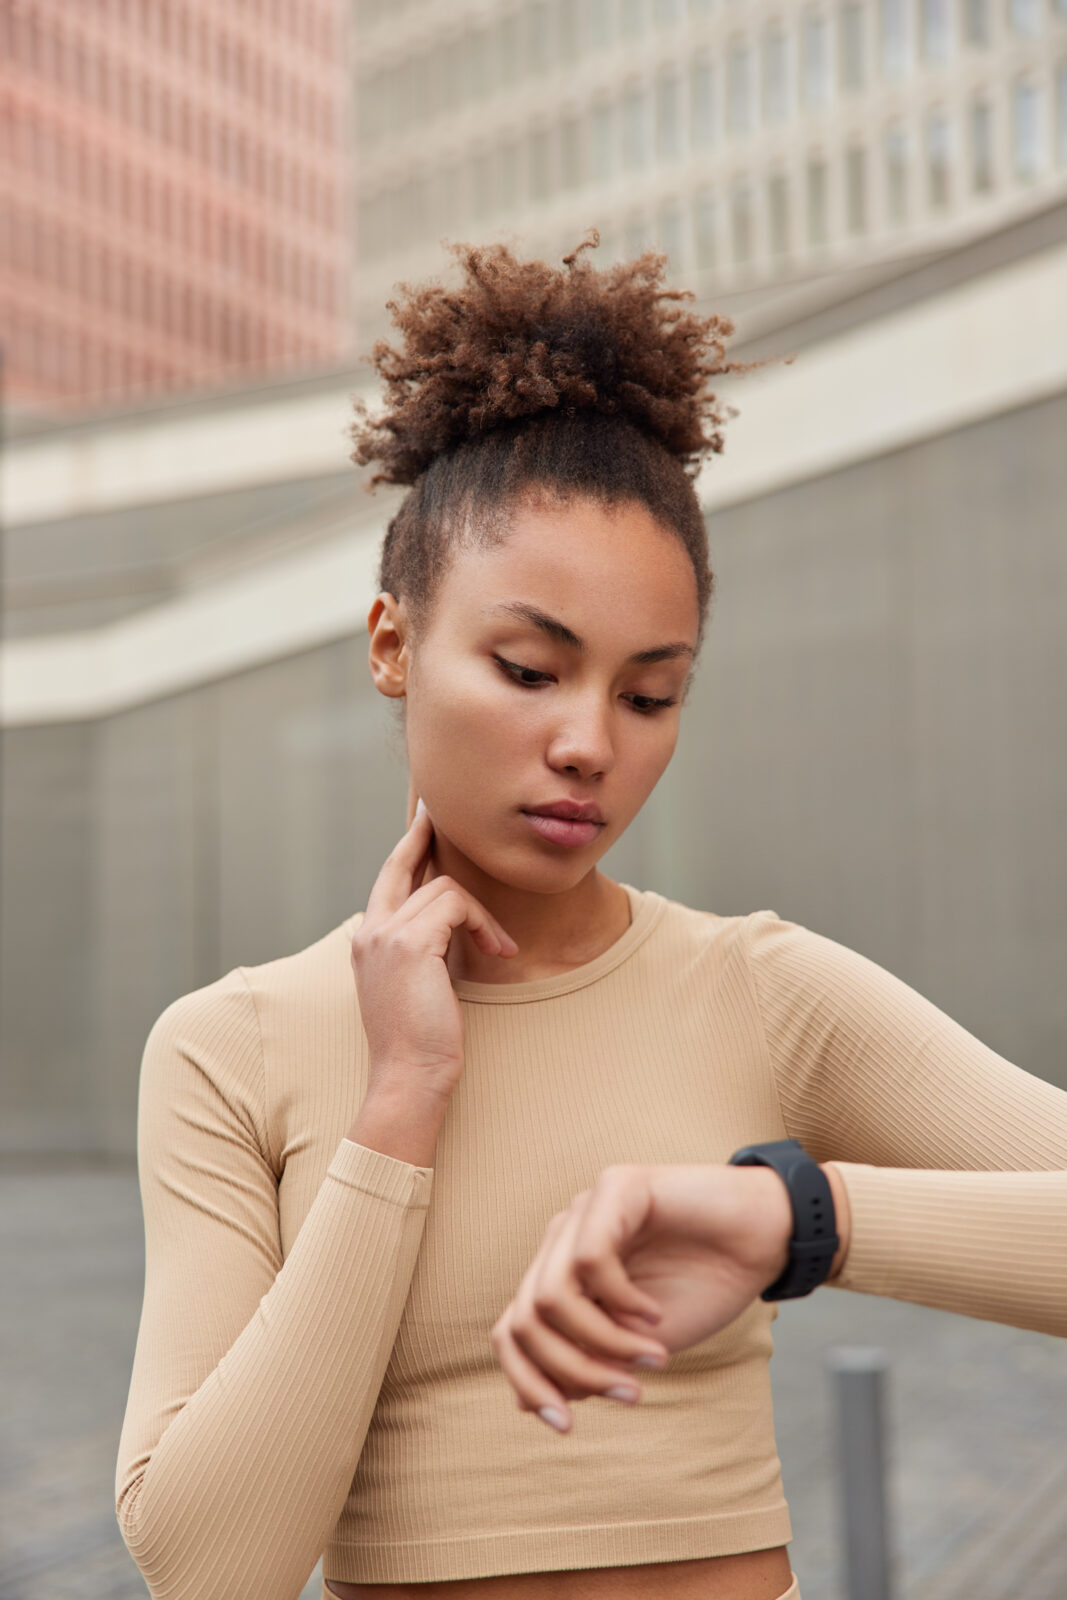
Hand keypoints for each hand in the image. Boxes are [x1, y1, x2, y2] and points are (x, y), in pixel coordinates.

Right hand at [350, 804, 517, 1105]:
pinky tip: (499, 950)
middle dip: (423, 833)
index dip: (407, 849)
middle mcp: (370, 931)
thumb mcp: (418, 984)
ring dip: (481, 915)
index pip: (387, 881)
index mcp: (368, 942)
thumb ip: (423, 948)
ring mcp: (385, 934)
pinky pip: (457, 904)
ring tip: (499, 947)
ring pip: (444, 888)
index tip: (423, 823)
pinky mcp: (410, 941)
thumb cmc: (421, 1042)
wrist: (408, 1077)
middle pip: (401, 864)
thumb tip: (450, 919)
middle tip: (439, 812)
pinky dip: (484, 923)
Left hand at [491, 1163, 794, 1431]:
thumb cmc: (702, 1287)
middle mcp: (562, 1239)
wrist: (764, 1241)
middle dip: (573, 1370)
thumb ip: (587, 1364)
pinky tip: (656, 1314)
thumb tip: (527, 1403)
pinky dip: (622, 1301)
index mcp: (561, 1274)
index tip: (566, 1426)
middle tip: (629, 1393)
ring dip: (603, 1341)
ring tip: (654, 1356)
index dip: (528, 1382)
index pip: (512, 1330)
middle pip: (525, 1319)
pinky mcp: (615, 1186)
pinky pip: (591, 1259)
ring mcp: (585, 1209)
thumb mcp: (637, 1346)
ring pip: (551, 1295)